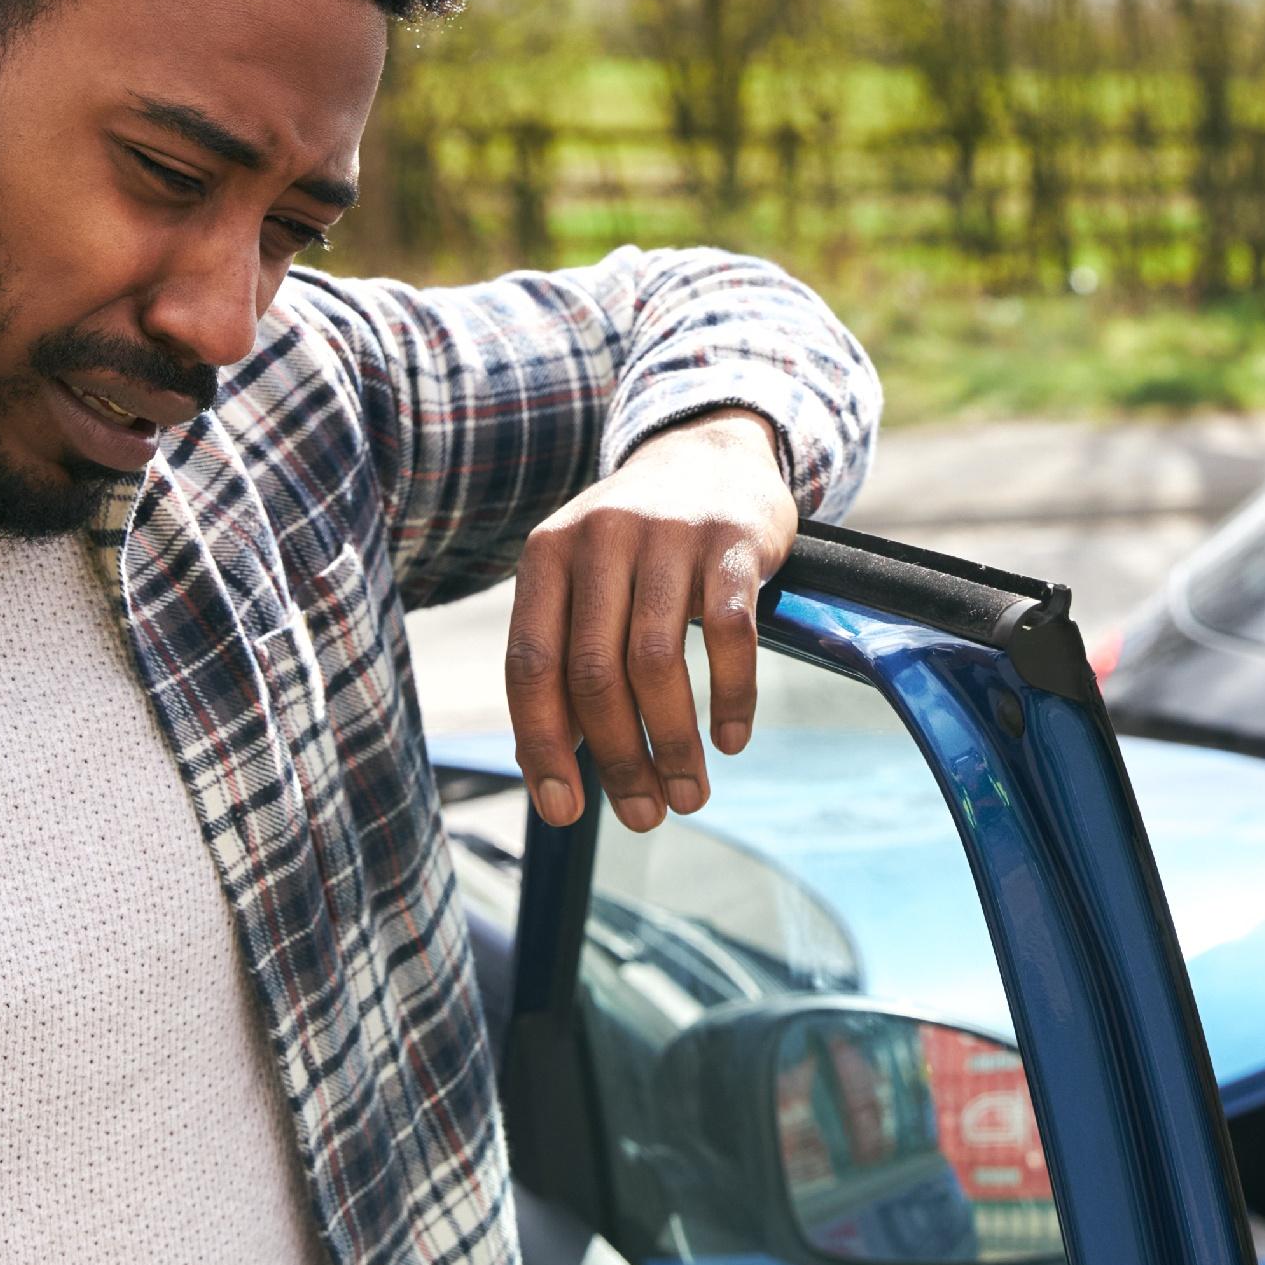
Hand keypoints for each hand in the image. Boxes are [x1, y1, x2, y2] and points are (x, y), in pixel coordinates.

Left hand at [506, 409, 801, 831]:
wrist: (710, 450)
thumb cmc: (637, 544)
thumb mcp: (583, 579)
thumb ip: (564, 657)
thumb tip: (551, 771)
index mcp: (547, 555)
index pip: (531, 666)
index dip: (542, 747)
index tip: (564, 810)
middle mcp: (600, 539)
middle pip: (594, 674)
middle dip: (618, 759)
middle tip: (645, 814)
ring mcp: (667, 536)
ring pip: (657, 662)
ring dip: (674, 743)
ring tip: (689, 793)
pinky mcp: (732, 540)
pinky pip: (729, 633)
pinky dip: (732, 697)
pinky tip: (733, 739)